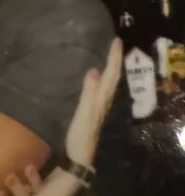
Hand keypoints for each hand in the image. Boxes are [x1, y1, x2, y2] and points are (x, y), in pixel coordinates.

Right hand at [65, 38, 121, 166]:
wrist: (79, 156)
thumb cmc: (81, 135)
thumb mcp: (84, 113)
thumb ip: (89, 92)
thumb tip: (94, 69)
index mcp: (102, 98)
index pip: (111, 74)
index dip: (114, 57)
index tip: (116, 40)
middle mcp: (103, 100)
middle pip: (113, 77)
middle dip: (115, 59)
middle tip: (115, 43)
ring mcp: (99, 106)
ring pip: (109, 82)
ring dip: (111, 68)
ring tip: (109, 56)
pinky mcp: (93, 110)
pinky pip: (101, 88)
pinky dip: (103, 78)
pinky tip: (97, 77)